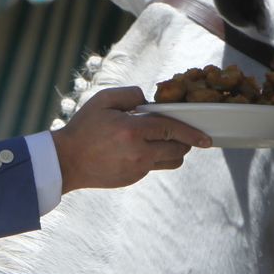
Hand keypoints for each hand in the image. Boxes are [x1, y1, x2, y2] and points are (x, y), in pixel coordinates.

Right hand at [52, 86, 211, 193]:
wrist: (66, 161)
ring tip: (162, 140)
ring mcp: (137, 169)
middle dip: (185, 140)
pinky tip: (137, 149)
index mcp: (133, 130)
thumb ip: (131, 95)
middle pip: (178, 149)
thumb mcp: (103, 100)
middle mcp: (139, 152)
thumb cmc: (83, 128)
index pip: (172, 129)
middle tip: (179, 131)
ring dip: (173, 151)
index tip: (206, 138)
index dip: (192, 133)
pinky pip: (154, 168)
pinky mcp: (133, 179)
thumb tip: (149, 101)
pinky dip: (153, 158)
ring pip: (171, 162)